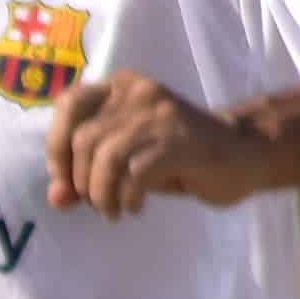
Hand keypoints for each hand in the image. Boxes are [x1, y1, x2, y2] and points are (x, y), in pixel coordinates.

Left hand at [43, 69, 281, 219]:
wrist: (243, 154)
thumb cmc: (178, 157)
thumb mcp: (127, 163)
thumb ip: (89, 174)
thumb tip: (56, 199)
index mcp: (121, 88)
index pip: (69, 104)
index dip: (57, 146)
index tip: (65, 180)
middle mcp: (137, 92)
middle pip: (83, 138)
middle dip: (81, 181)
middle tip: (97, 203)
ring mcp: (160, 115)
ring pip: (106, 156)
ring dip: (102, 194)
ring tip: (114, 210)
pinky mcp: (179, 141)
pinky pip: (135, 172)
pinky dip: (127, 197)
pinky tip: (136, 207)